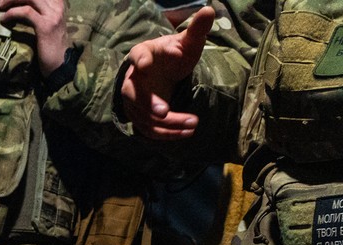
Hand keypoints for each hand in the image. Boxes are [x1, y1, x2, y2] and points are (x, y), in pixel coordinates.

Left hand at [0, 0, 70, 77]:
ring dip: (11, 0)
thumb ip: (38, 12)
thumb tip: (19, 6)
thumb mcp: (47, 23)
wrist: (61, 65)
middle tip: (0, 1)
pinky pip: (26, 12)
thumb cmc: (51, 46)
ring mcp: (53, 15)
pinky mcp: (45, 26)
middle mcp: (57, 6)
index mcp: (58, 3)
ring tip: (0, 7)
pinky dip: (12, 13)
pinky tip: (4, 19)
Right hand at [120, 6, 212, 140]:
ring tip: (193, 123)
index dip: (140, 60)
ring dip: (167, 123)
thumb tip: (209, 10)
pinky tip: (187, 132)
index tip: (146, 63)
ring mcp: (134, 100)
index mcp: (143, 54)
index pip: (138, 55)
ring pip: (144, 116)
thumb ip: (196, 29)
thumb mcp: (187, 42)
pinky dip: (167, 133)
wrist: (163, 71)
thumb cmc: (174, 54)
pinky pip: (150, 129)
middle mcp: (133, 78)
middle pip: (133, 93)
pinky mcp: (141, 116)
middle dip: (147, 103)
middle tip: (164, 112)